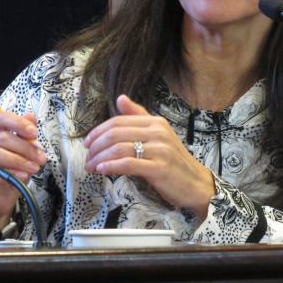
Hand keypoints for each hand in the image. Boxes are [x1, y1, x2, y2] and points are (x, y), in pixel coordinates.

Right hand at [0, 111, 46, 229]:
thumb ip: (26, 135)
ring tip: (34, 168)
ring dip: (19, 161)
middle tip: (40, 158)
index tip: (34, 133)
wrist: (2, 198)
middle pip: (1, 138)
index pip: (2, 119)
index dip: (18, 123)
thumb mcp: (24, 152)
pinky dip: (9, 174)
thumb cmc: (12, 171)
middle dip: (25, 148)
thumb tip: (31, 116)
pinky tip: (23, 176)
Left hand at [84, 94, 214, 219]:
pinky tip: (102, 170)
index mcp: (156, 122)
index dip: (98, 131)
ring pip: (119, 149)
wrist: (196, 184)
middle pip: (116, 134)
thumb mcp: (158, 135)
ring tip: (91, 167)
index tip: (87, 143)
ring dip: (99, 158)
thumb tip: (120, 98)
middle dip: (95, 146)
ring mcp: (160, 150)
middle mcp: (158, 132)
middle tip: (87, 157)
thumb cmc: (174, 161)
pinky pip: (129, 164)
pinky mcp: (159, 168)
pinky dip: (111, 166)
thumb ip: (138, 117)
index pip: (119, 121)